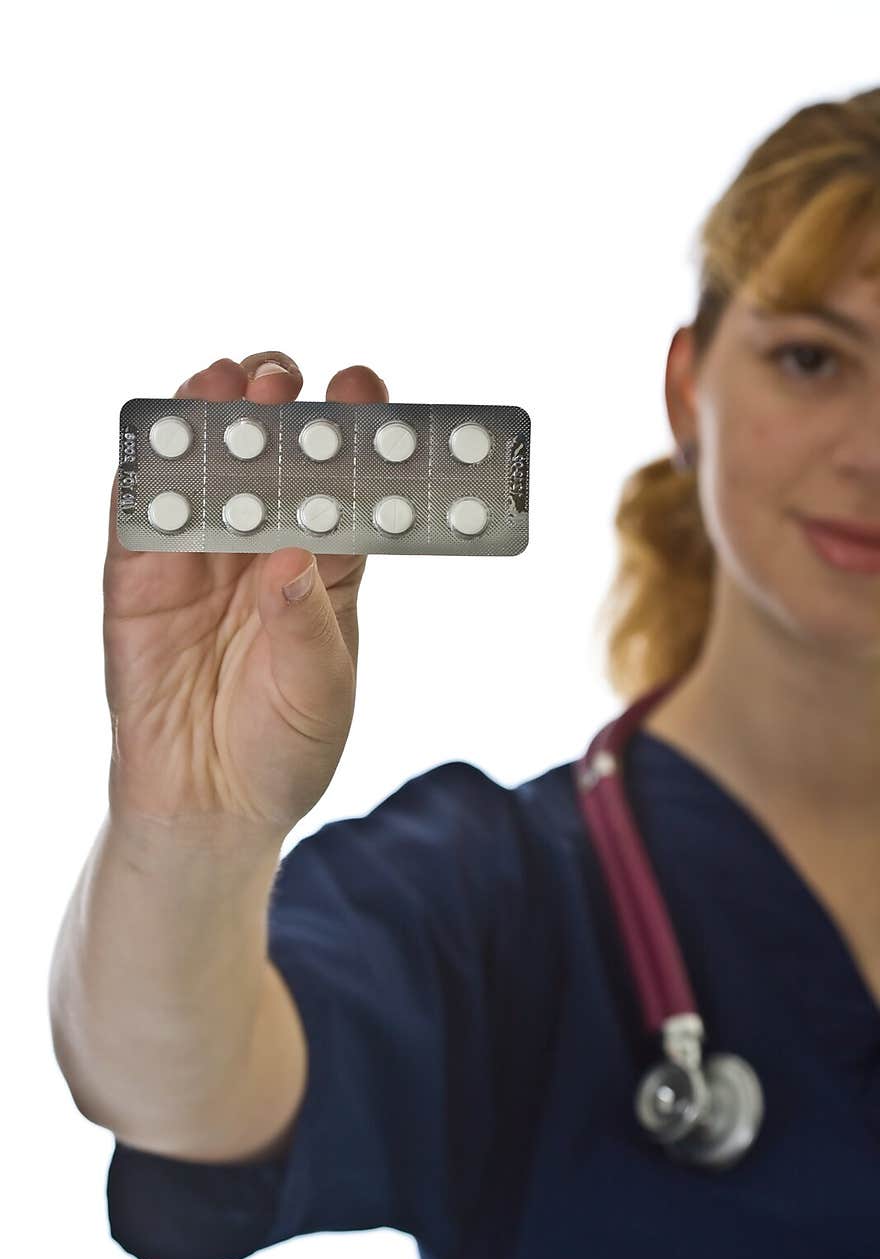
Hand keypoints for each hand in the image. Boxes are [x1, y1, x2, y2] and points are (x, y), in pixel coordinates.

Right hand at [103, 352, 387, 837]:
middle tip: (280, 376)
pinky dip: (143, 478)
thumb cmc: (285, 748)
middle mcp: (260, 549)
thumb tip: (291, 556)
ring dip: (205, 421)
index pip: (342, 486)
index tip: (362, 386)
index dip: (352, 433)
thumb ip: (308, 626)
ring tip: (221, 380)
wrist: (212, 809)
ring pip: (198, 472)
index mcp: (324, 567)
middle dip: (273, 408)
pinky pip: (137, 522)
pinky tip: (155, 439)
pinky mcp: (137, 586)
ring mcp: (197, 563)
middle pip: (266, 460)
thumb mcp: (320, 693)